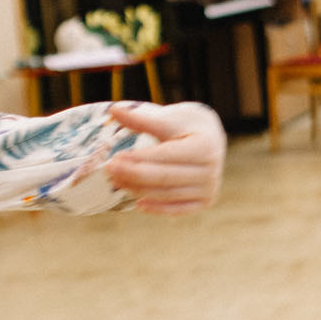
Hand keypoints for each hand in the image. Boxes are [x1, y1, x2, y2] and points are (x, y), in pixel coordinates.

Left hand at [104, 102, 224, 214]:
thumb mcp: (168, 118)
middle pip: (165, 177)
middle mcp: (211, 170)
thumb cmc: (187, 125)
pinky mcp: (205, 202)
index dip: (139, 158)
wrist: (210, 138)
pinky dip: (158, 208)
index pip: (165, 156)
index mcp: (205, 146)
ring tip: (117, 183)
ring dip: (139, 190)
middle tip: (110, 170)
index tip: (115, 158)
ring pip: (167, 194)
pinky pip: (178, 209)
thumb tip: (113, 110)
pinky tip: (138, 203)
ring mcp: (209, 188)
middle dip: (134, 175)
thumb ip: (142, 119)